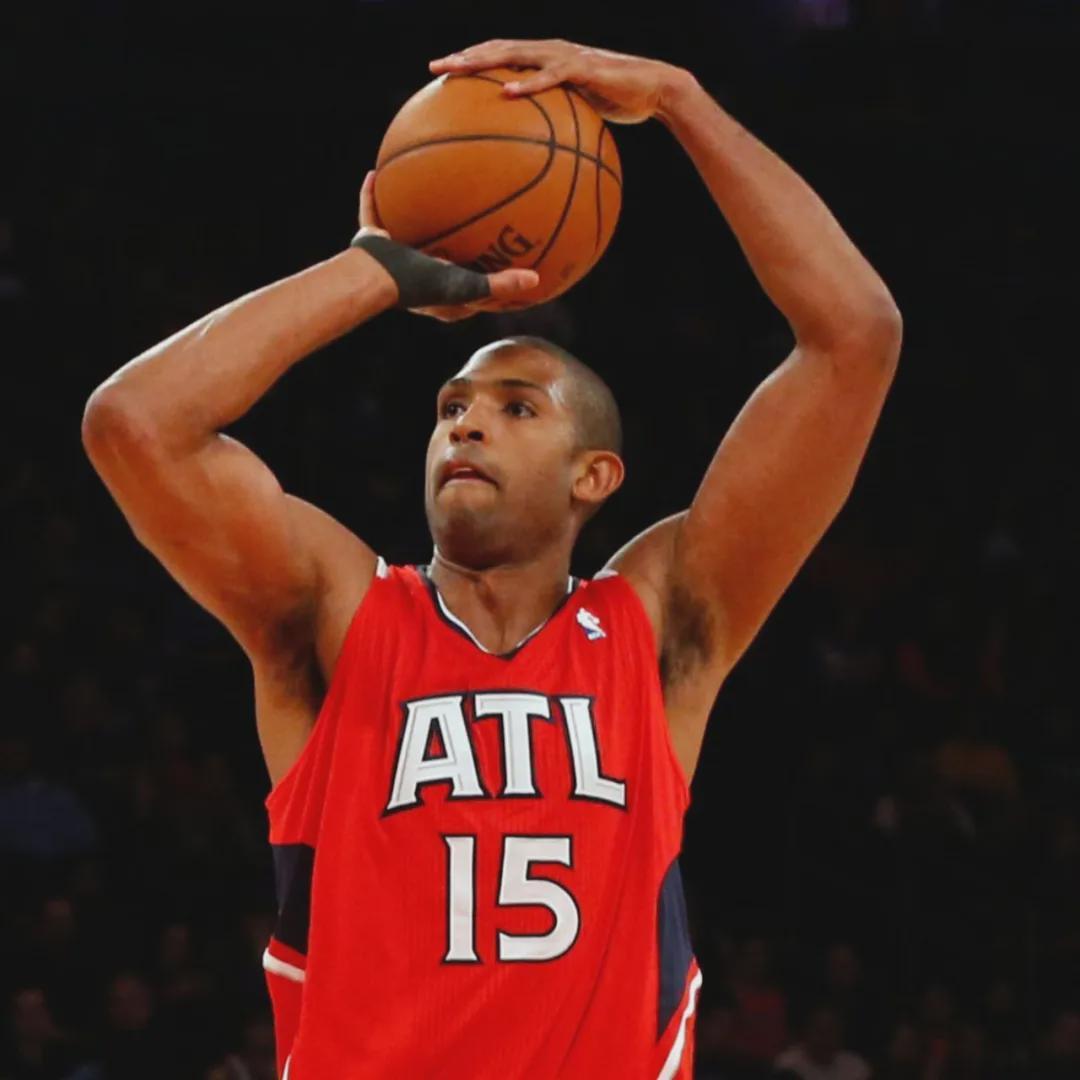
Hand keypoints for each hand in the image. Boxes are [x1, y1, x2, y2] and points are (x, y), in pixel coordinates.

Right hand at [357, 171, 537, 320]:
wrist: (375, 279)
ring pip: (405, 229)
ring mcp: (392, 259)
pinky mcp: (370, 242)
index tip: (509, 263)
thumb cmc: (421, 284)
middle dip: (455, 239)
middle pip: (440, 254)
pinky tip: (376, 172)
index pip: (472, 288)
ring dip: (416, 212)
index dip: (490, 279)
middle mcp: (417, 278)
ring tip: (428, 188)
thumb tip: (536, 280)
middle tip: (476, 220)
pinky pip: (372, 212)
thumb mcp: (468, 285)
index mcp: (442, 296)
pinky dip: (373, 194)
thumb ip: (500, 284)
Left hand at [429, 39, 691, 124]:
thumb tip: (531, 154)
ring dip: (484, 61)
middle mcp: (549, 51)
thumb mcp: (579, 116)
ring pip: (516, 53)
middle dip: (464, 58)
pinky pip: (551, 76)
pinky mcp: (584, 68)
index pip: (499, 56)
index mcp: (544, 60)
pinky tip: (506, 93)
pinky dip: (528, 84)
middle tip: (434, 68)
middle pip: (498, 49)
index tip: (440, 75)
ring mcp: (565, 56)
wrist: (654, 90)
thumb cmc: (616, 104)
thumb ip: (554, 124)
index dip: (470, 62)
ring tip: (457, 71)